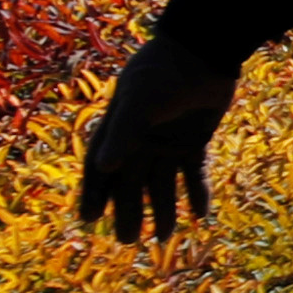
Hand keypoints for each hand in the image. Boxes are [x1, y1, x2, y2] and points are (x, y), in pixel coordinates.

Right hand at [76, 33, 238, 242]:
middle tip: (128, 241)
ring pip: (162, 185)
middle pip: (131, 185)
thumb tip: (104, 167)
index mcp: (117, 132)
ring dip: (164, 210)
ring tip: (164, 238)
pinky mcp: (195, 140)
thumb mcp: (139, 101)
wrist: (204, 51)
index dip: (93, 194)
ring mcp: (168, 142)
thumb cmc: (164, 74)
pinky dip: (197, 194)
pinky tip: (201, 216)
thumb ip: (122, 133)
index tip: (89, 219)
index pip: (99, 171)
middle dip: (129, 213)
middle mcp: (140, 141)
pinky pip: (194, 173)